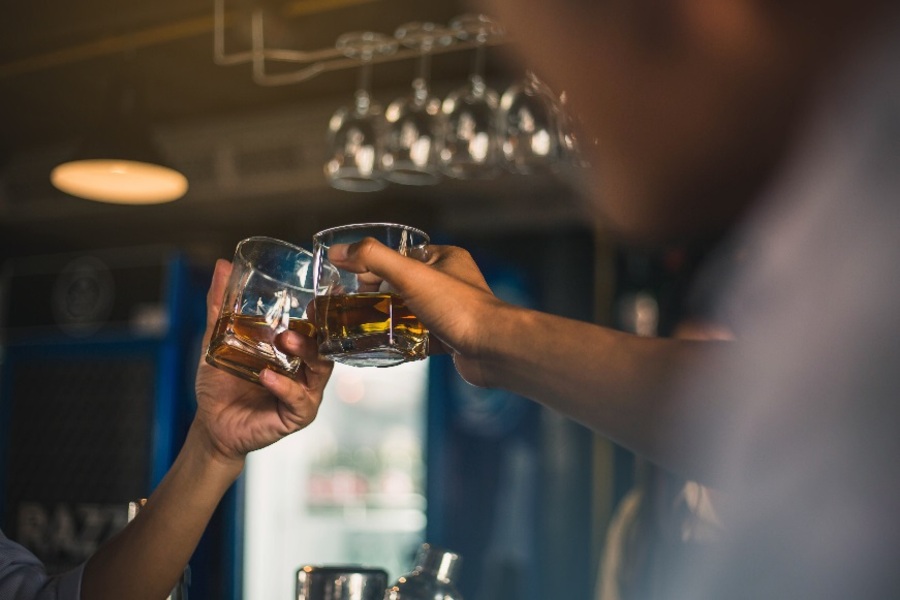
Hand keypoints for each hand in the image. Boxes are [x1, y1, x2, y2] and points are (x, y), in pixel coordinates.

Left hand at [193, 260, 333, 465]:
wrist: (210, 423)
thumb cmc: (222, 383)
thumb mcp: (218, 340)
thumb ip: (221, 306)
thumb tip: (223, 266)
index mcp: (295, 350)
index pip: (318, 327)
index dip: (324, 311)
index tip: (326, 292)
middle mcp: (306, 369)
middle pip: (324, 346)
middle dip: (316, 331)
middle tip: (301, 316)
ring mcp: (304, 392)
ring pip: (319, 370)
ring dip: (305, 352)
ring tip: (285, 340)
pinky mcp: (296, 415)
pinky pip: (298, 399)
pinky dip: (284, 386)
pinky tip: (267, 376)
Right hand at [327, 240, 506, 385]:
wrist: (493, 350)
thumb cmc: (460, 308)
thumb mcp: (411, 275)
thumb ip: (374, 259)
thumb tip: (339, 251)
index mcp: (445, 259)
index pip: (402, 254)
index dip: (375, 264)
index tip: (352, 278)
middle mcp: (449, 282)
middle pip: (402, 284)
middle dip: (377, 294)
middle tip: (353, 305)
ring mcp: (449, 312)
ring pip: (409, 311)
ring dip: (387, 318)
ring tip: (361, 325)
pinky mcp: (449, 338)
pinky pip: (418, 336)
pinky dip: (400, 340)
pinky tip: (382, 345)